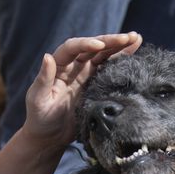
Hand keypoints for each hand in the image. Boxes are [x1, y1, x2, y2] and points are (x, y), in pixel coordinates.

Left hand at [23, 32, 142, 147]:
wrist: (50, 136)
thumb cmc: (39, 118)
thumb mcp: (38, 100)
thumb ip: (44, 79)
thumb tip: (47, 56)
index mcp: (58, 66)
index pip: (73, 48)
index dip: (86, 44)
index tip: (100, 45)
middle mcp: (73, 66)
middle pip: (93, 48)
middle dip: (110, 41)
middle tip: (128, 37)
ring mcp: (86, 74)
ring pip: (104, 55)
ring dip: (119, 47)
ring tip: (136, 39)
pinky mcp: (96, 84)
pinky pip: (109, 69)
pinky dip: (121, 60)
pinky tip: (134, 53)